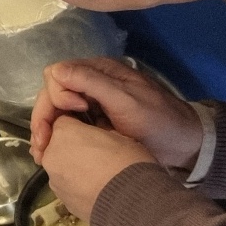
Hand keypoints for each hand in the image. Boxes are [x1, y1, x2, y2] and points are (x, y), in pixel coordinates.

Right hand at [30, 59, 201, 170]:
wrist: (182, 146)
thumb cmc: (158, 121)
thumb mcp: (126, 101)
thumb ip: (93, 83)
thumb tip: (55, 70)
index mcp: (97, 72)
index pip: (56, 75)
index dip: (58, 95)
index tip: (77, 113)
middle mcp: (88, 84)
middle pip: (49, 95)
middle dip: (43, 117)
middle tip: (44, 146)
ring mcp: (87, 105)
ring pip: (52, 111)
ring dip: (44, 130)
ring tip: (43, 155)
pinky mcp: (89, 123)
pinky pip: (62, 125)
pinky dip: (53, 138)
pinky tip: (49, 154)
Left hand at [39, 116, 156, 222]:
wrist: (130, 204)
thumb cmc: (128, 163)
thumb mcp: (119, 135)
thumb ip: (100, 129)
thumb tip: (97, 129)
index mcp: (64, 132)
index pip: (63, 119)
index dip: (78, 123)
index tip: (91, 130)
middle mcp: (51, 154)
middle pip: (57, 143)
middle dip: (72, 145)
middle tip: (96, 152)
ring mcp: (53, 179)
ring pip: (60, 165)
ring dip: (73, 165)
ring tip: (97, 174)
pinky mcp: (60, 199)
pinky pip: (66, 184)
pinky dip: (76, 183)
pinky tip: (95, 188)